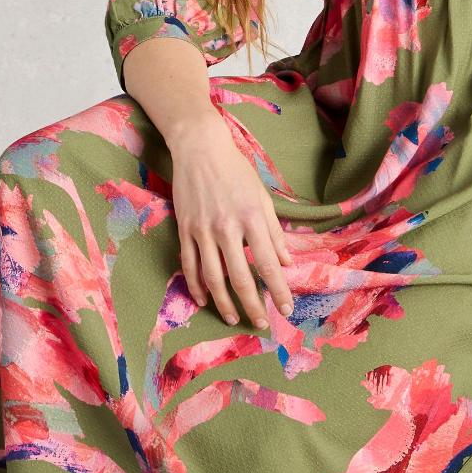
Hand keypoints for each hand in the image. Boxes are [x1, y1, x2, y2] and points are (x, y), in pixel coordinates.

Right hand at [168, 113, 294, 328]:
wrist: (200, 149)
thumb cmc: (236, 171)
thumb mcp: (262, 197)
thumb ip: (274, 232)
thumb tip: (286, 263)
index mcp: (251, 218)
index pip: (268, 263)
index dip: (278, 290)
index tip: (286, 310)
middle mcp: (227, 227)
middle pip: (240, 277)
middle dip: (252, 304)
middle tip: (260, 323)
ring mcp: (202, 230)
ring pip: (212, 276)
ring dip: (224, 302)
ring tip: (232, 318)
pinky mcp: (185, 229)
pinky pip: (190, 264)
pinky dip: (196, 286)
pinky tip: (204, 300)